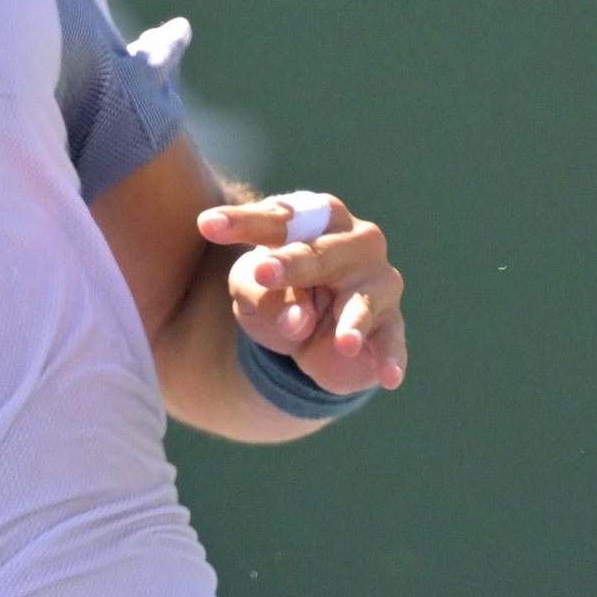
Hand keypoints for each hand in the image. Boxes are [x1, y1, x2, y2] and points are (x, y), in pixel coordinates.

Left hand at [197, 193, 407, 393]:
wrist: (309, 333)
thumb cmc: (278, 290)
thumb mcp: (252, 287)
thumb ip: (264, 294)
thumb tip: (300, 323)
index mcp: (314, 218)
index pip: (276, 220)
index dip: (242, 223)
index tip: (207, 226)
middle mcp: (353, 241)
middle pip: (320, 253)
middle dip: (294, 264)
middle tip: (264, 272)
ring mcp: (377, 282)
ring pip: (362, 299)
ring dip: (353, 319)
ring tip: (343, 341)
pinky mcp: (388, 323)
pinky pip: (390, 341)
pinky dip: (390, 358)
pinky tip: (389, 378)